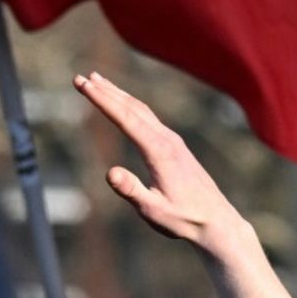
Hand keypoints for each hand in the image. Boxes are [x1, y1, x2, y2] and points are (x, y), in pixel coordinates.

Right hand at [73, 71, 244, 254]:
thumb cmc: (184, 218)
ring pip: (141, 110)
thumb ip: (132, 191)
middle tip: (80, 78)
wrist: (216, 220)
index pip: (125, 118)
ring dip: (118, 94)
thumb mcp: (153, 210)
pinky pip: (149, 118)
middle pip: (132, 107)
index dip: (102, 100)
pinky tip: (124, 105)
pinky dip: (131, 106)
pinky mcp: (175, 146)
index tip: (83, 84)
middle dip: (105, 91)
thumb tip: (109, 172)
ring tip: (98, 81)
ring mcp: (173, 141)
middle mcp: (167, 139)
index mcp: (159, 151)